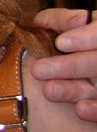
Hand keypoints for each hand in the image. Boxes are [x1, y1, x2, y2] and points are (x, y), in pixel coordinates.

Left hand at [31, 8, 96, 122]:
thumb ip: (65, 22)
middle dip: (71, 66)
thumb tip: (40, 22)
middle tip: (39, 70)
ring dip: (75, 90)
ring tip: (49, 90)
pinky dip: (96, 109)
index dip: (85, 38)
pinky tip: (80, 109)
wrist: (93, 69)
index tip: (61, 43)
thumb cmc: (84, 43)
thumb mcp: (82, 27)